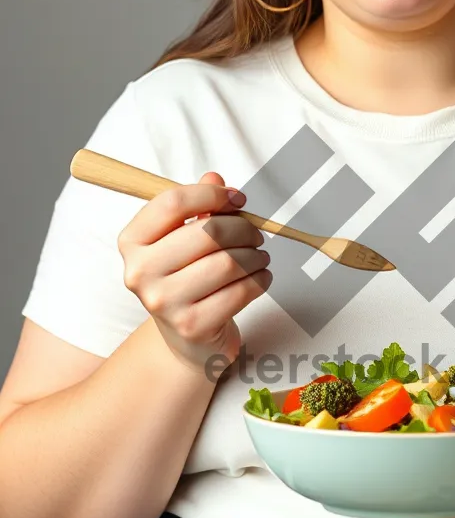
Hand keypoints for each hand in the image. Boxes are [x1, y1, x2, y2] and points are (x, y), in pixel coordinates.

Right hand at [118, 171, 271, 373]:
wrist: (186, 339)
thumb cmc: (186, 280)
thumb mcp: (183, 239)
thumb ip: (198, 207)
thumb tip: (216, 178)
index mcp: (133, 242)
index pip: (172, 203)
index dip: (211, 194)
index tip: (236, 198)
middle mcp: (140, 272)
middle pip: (207, 232)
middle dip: (243, 228)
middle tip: (256, 233)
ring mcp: (164, 302)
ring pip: (228, 262)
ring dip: (256, 255)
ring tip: (259, 256)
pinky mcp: (192, 325)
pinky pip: (240, 291)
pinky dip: (260, 279)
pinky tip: (260, 276)